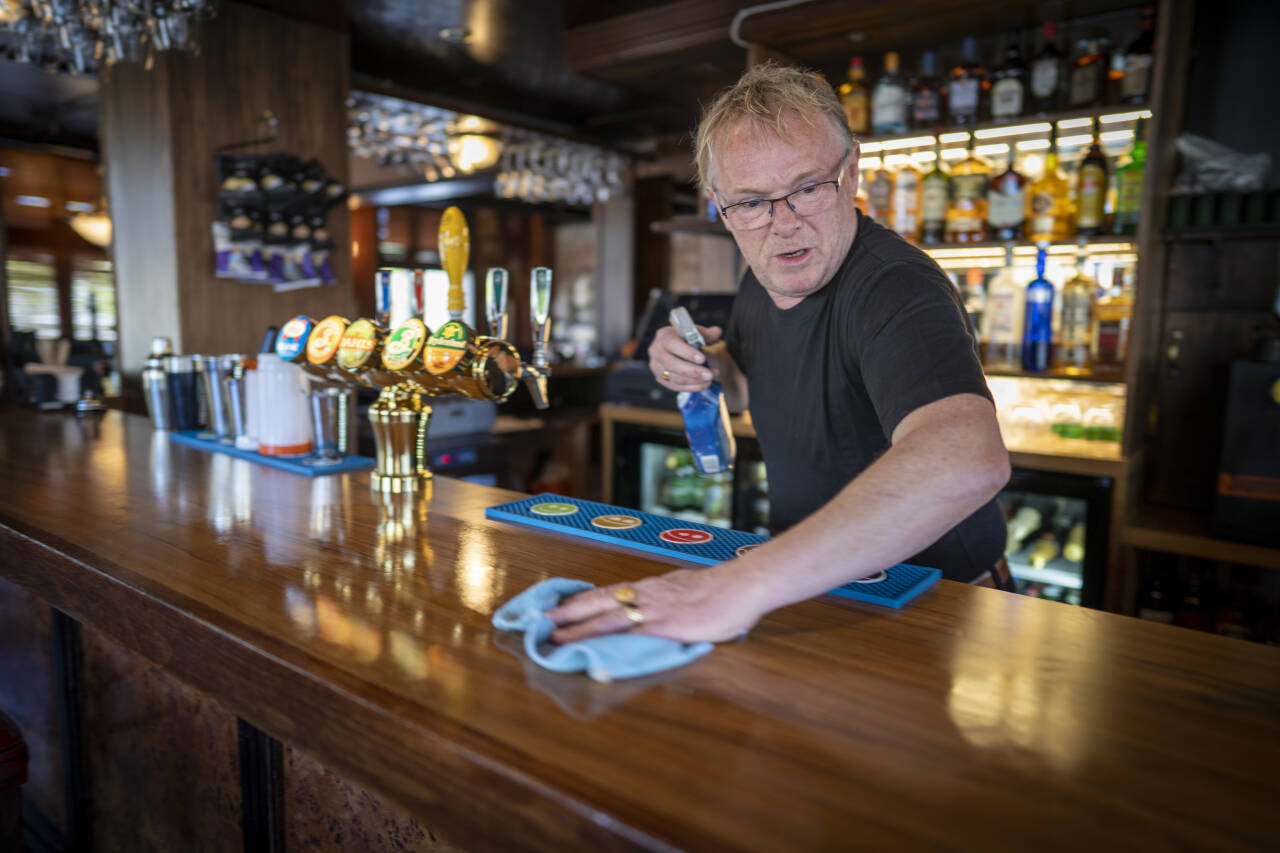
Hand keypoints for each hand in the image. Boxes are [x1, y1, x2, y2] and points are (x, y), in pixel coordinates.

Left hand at [546, 567, 761, 644]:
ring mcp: (653, 611)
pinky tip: (592, 654)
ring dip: (576, 629)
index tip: (556, 607)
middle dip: (566, 613)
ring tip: (552, 638)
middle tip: (538, 621)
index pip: (607, 593)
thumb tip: (657, 615)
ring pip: (605, 619)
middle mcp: (645, 595)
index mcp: (650, 588)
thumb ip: (668, 603)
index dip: (580, 601)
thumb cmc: (722, 591)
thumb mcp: (686, 592)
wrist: (743, 585)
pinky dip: (608, 646)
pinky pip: (630, 637)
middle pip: (597, 602)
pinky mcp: (665, 627)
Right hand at [649, 325, 721, 391]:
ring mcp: (655, 366)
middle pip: (671, 364)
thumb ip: (707, 333)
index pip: (672, 343)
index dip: (687, 352)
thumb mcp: (696, 333)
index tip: (702, 359)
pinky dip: (691, 387)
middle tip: (710, 374)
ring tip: (710, 378)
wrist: (678, 349)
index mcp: (663, 335)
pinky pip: (675, 386)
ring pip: (674, 377)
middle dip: (693, 371)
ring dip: (694, 381)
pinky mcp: (660, 378)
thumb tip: (717, 331)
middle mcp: (656, 351)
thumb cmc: (687, 339)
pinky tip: (704, 384)